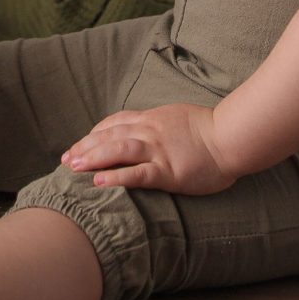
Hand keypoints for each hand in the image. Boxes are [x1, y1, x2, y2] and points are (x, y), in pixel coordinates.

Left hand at [60, 103, 238, 196]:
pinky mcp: (168, 170)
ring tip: (73, 167)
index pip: (116, 122)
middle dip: (85, 146)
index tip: (80, 143)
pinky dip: (116, 176)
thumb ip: (160, 124)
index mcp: (153, 119)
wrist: (232, 137)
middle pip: (109, 135)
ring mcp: (158, 150)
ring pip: (118, 149)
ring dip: (92, 157)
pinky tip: (99, 181)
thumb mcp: (178, 118)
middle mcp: (150, 131)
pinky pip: (137, 173)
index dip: (95, 133)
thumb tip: (147, 130)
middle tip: (65, 159)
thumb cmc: (211, 130)